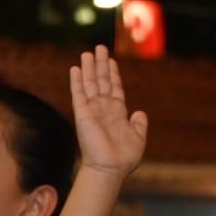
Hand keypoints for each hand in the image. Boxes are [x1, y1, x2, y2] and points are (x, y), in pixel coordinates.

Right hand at [70, 45, 148, 176]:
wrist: (110, 168)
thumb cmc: (124, 157)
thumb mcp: (139, 137)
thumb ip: (139, 123)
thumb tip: (140, 112)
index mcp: (117, 112)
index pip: (114, 88)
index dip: (113, 73)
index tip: (111, 60)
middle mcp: (103, 108)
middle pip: (101, 81)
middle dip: (100, 64)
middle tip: (99, 48)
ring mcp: (92, 110)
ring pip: (90, 83)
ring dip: (89, 68)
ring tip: (87, 52)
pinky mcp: (82, 113)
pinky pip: (79, 93)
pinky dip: (77, 81)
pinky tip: (76, 68)